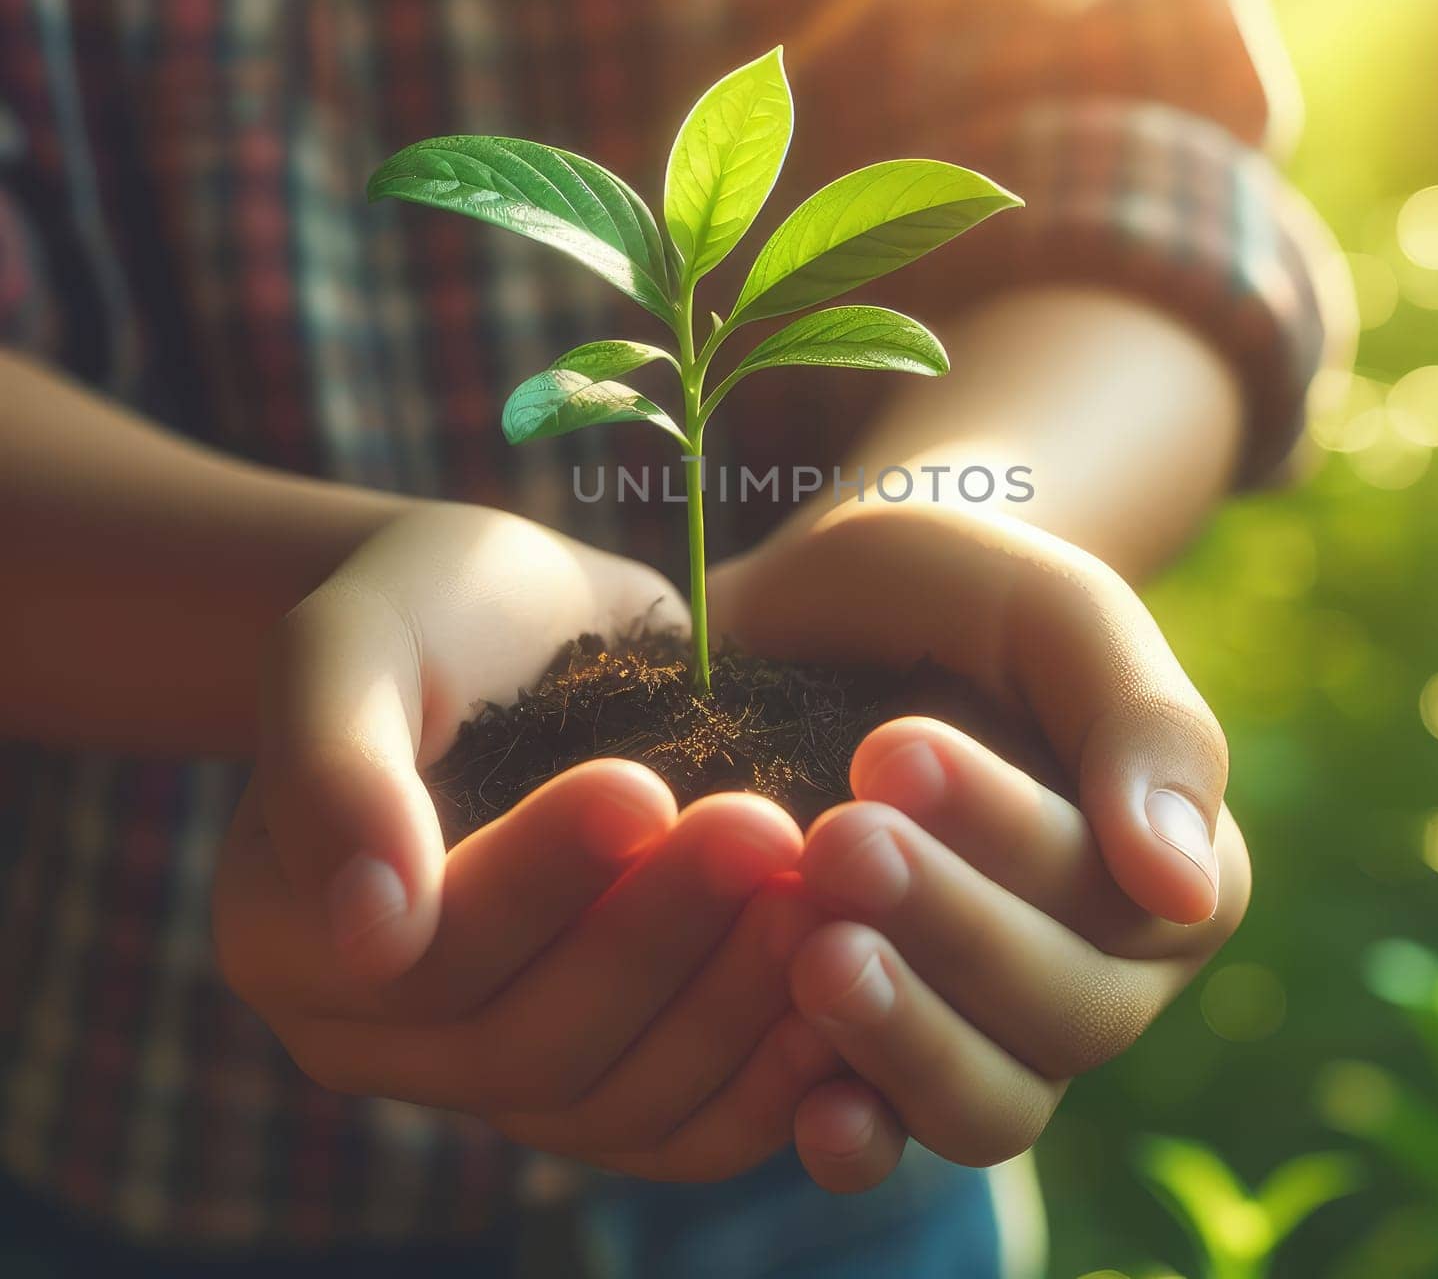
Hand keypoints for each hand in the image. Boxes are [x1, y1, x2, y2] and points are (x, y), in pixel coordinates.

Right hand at [215, 502, 841, 1178]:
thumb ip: (335, 768)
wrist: (521, 629)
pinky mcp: (604, 1068)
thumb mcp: (355, 644)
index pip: (425, 956)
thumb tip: (368, 935)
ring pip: (616, 1099)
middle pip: (529, 1043)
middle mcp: (385, 1032)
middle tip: (765, 829)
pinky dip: (766, 1084)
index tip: (642, 785)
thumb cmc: (429, 612)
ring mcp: (497, 1066)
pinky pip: (680, 1126)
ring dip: (731, 1008)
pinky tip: (842, 1005)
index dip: (537, 884)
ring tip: (820, 893)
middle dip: (658, 936)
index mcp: (294, 938)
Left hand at [709, 503, 1248, 1187]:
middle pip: (1065, 1013)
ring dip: (909, 1043)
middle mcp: (1103, 967)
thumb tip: (1184, 892)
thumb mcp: (1053, 609)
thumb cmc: (955, 595)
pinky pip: (895, 1140)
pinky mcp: (887, 1050)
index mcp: (1171, 865)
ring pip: (993, 1103)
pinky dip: (859, 1137)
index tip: (892, 749)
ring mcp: (991, 1023)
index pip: (1119, 893)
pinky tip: (806, 1108)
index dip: (1008, 837)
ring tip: (816, 958)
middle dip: (950, 929)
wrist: (826, 617)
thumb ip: (1142, 724)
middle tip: (838, 843)